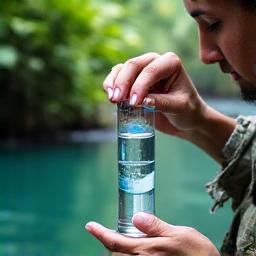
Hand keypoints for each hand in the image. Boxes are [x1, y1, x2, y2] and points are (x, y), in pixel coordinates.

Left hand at [85, 212, 219, 255]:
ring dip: (119, 249)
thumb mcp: (179, 234)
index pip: (115, 242)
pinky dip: (129, 254)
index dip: (100, 233)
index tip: (89, 225)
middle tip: (111, 230)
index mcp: (146, 251)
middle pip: (116, 254)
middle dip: (110, 242)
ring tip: (125, 239)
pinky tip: (138, 248)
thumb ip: (155, 227)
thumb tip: (136, 217)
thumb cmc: (197, 253)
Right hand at [103, 52, 206, 137]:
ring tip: (112, 99)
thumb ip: (161, 103)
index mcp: (170, 63)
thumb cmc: (187, 111)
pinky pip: (117, 77)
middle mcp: (155, 62)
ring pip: (122, 69)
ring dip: (114, 83)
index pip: (151, 70)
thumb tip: (140, 101)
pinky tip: (110, 97)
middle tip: (116, 100)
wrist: (185, 119)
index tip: (134, 103)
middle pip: (133, 65)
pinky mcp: (133, 81)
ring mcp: (142, 70)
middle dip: (123, 82)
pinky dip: (111, 85)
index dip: (139, 86)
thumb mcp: (179, 107)